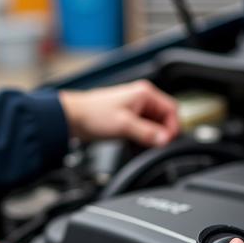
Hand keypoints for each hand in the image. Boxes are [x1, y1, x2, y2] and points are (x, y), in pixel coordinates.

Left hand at [58, 80, 178, 147]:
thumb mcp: (124, 125)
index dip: (172, 128)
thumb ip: (147, 133)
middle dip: (160, 134)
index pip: (172, 110)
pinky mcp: (127, 119)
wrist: (72, 118)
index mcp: (145, 94)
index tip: (166, 142)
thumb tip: (165, 140)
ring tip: (141, 148)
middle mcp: (142, 99)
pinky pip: (143, 130)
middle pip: (164, 119)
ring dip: (150, 138)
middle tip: (154, 147)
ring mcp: (134, 109)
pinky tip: (134, 147)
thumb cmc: (93, 114)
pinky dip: (142, 140)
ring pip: (153, 126)